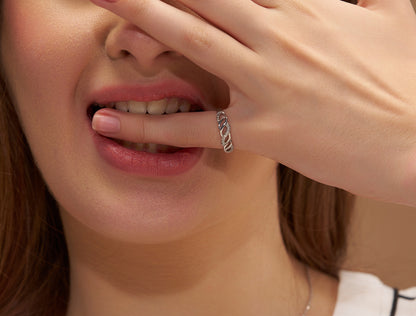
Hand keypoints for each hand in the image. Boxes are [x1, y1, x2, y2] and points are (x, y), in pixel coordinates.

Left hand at [90, 0, 415, 205]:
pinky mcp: (263, 133)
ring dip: (139, 19)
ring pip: (192, 40)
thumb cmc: (411, 84)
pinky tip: (113, 124)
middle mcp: (280, 36)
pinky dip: (151, 126)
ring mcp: (268, 84)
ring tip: (100, 6)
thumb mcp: (396, 20)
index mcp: (309, 7)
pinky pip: (196, 126)